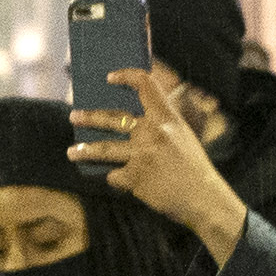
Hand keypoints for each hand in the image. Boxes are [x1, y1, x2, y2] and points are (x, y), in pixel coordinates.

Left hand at [70, 73, 249, 261]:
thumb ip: (160, 125)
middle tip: (74, 116)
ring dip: (85, 150)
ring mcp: (142, 154)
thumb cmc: (193, 168)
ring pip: (104, 149)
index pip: (146, 85)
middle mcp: (153, 132)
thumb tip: (127, 121)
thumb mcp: (182, 137)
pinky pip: (115, 175)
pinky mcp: (135, 178)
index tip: (110, 77)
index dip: (126, 76)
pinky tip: (118, 180)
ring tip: (72, 151)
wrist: (203, 199)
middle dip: (90, 117)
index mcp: (168, 118)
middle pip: (114, 118)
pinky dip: (115, 178)